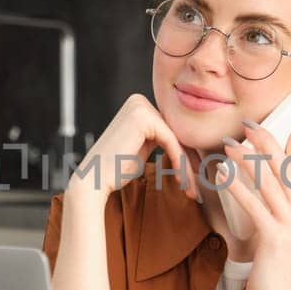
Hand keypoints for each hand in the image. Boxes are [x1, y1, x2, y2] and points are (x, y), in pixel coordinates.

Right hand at [66, 94, 198, 200]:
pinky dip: (179, 162)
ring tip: (191, 188)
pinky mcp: (143, 117)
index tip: (195, 176)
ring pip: (176, 139)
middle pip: (175, 133)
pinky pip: (171, 141)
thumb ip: (158, 139)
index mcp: (139, 106)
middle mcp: (139, 101)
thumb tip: (184, 143)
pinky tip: (182, 181)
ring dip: (186, 166)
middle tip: (196, 185)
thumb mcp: (142, 149)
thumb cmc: (115, 169)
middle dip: (188, 160)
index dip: (186, 154)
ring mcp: (140, 106)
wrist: (94, 179)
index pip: (170, 130)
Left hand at [218, 120, 290, 289]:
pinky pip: (255, 204)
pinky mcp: (276, 238)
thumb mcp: (280, 240)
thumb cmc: (274, 277)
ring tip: (232, 143)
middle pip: (286, 170)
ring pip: (271, 182)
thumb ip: (278, 215)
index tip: (288, 123)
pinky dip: (238, 184)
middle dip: (268, 143)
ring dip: (249, 159)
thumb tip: (266, 193)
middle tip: (249, 124)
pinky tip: (223, 173)